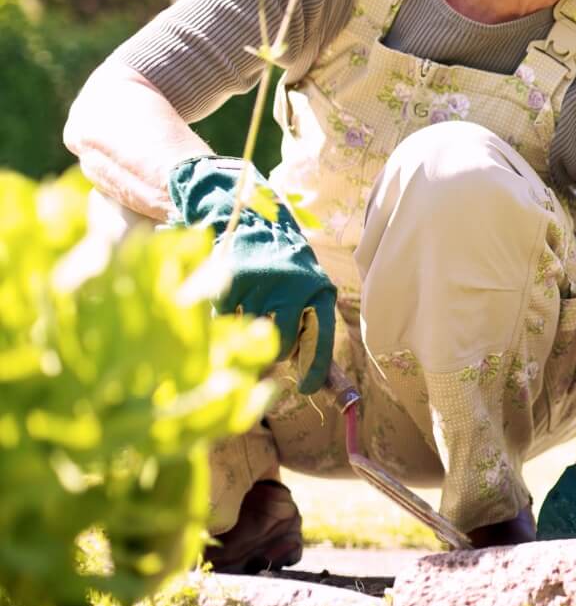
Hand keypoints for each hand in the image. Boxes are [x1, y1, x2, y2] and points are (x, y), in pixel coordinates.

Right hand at [167, 155, 334, 393]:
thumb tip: (318, 383)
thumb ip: (308, 328)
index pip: (322, 340)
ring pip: (248, 333)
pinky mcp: (232, 278)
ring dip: (246, 327)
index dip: (314, 370)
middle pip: (280, 345)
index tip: (306, 389)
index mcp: (320, 290)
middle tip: (268, 333)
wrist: (253, 216)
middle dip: (273, 349)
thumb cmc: (284, 265)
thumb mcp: (306, 289)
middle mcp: (296, 286)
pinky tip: (235, 292)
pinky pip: (224, 317)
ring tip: (253, 302)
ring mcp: (262, 282)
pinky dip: (225, 312)